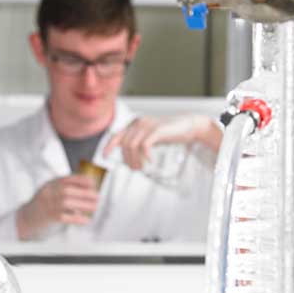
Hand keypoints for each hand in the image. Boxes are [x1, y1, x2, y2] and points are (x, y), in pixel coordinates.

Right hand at [15, 175, 98, 239]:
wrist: (25, 219)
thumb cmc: (43, 205)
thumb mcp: (52, 191)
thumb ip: (65, 188)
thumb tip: (89, 188)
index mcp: (50, 184)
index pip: (66, 179)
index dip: (81, 180)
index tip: (93, 183)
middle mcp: (47, 193)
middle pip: (67, 190)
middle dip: (84, 193)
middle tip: (97, 196)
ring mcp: (47, 205)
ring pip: (66, 202)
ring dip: (83, 204)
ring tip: (95, 207)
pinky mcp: (48, 217)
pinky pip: (64, 217)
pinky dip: (77, 218)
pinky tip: (86, 220)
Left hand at [102, 114, 220, 170]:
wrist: (189, 126)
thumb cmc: (171, 133)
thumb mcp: (151, 136)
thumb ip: (140, 140)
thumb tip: (128, 153)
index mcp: (136, 124)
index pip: (117, 135)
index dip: (109, 146)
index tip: (104, 157)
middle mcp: (139, 122)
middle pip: (125, 144)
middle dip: (127, 159)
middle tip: (135, 169)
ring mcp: (148, 125)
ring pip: (132, 145)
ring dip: (135, 160)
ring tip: (141, 168)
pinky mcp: (157, 130)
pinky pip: (145, 145)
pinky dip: (145, 155)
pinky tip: (151, 162)